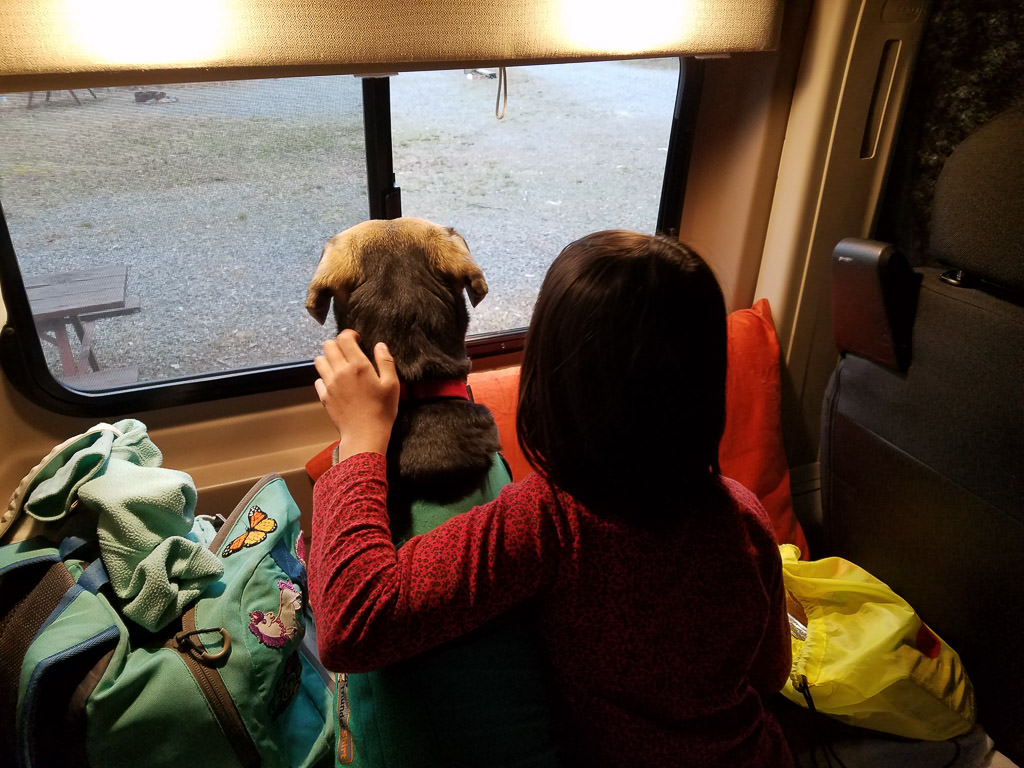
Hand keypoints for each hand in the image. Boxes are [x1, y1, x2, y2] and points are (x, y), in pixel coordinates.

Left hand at [314, 330, 399, 460]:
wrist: (365, 435)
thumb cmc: (382, 410)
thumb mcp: (392, 384)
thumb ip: (386, 362)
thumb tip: (380, 346)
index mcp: (358, 365)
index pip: (344, 338)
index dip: (349, 334)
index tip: (356, 339)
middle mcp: (340, 371)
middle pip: (328, 345)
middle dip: (337, 344)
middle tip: (348, 352)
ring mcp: (330, 384)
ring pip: (319, 360)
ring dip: (328, 359)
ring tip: (340, 366)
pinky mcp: (324, 396)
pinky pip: (318, 379)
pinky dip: (325, 377)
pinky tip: (336, 383)